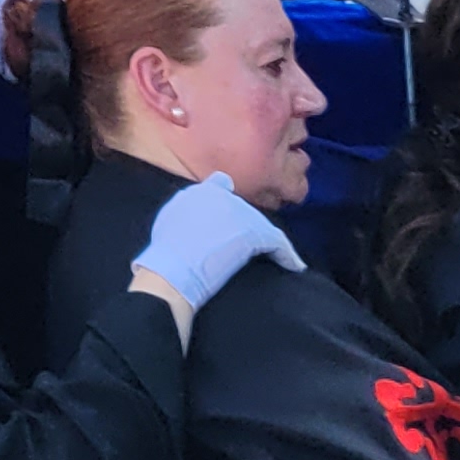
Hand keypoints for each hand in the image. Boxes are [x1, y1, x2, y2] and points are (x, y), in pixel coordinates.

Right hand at [132, 172, 300, 312]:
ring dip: (269, 241)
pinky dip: (286, 254)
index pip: (220, 186)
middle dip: (248, 227)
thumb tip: (195, 221)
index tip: (232, 221)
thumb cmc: (165, 256)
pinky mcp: (252, 232)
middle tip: (249, 248)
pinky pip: (276, 242)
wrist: (172, 272)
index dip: (228, 206)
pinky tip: (294, 265)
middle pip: (244, 210)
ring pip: (262, 225)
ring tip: (279, 257)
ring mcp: (237, 212)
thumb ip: (186, 213)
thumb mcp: (170, 222)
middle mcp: (220, 196)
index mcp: (198, 192)